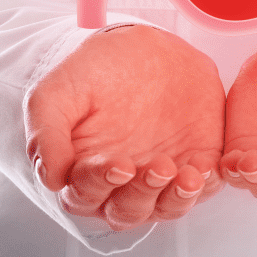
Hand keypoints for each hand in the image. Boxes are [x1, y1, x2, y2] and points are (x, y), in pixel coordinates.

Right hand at [24, 25, 225, 230]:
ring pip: (167, 207)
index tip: (117, 164)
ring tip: (189, 175)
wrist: (143, 45)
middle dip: (143, 193)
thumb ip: (47, 131)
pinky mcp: (197, 162)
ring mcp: (161, 178)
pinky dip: (208, 184)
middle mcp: (122, 184)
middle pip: (128, 210)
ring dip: (177, 198)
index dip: (99, 184)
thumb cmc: (96, 70)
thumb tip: (50, 178)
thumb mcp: (58, 90)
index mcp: (83, 172)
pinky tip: (209, 169)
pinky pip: (205, 186)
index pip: (85, 195)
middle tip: (158, 166)